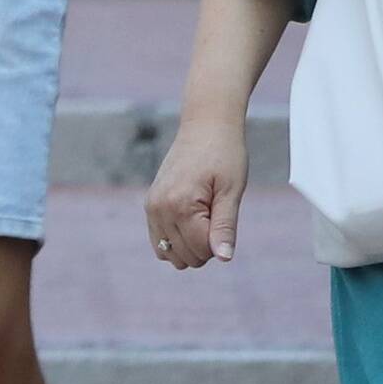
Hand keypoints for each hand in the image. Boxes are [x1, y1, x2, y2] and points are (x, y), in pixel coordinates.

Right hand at [146, 107, 249, 266]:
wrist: (205, 125)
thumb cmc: (224, 154)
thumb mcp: (232, 190)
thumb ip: (225, 227)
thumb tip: (224, 258)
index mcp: (180, 205)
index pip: (201, 250)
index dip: (219, 240)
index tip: (224, 212)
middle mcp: (159, 209)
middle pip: (186, 257)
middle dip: (205, 244)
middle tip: (215, 210)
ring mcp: (151, 208)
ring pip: (170, 255)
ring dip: (190, 244)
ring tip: (203, 214)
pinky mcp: (150, 205)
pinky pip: (159, 243)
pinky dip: (177, 240)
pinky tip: (191, 219)